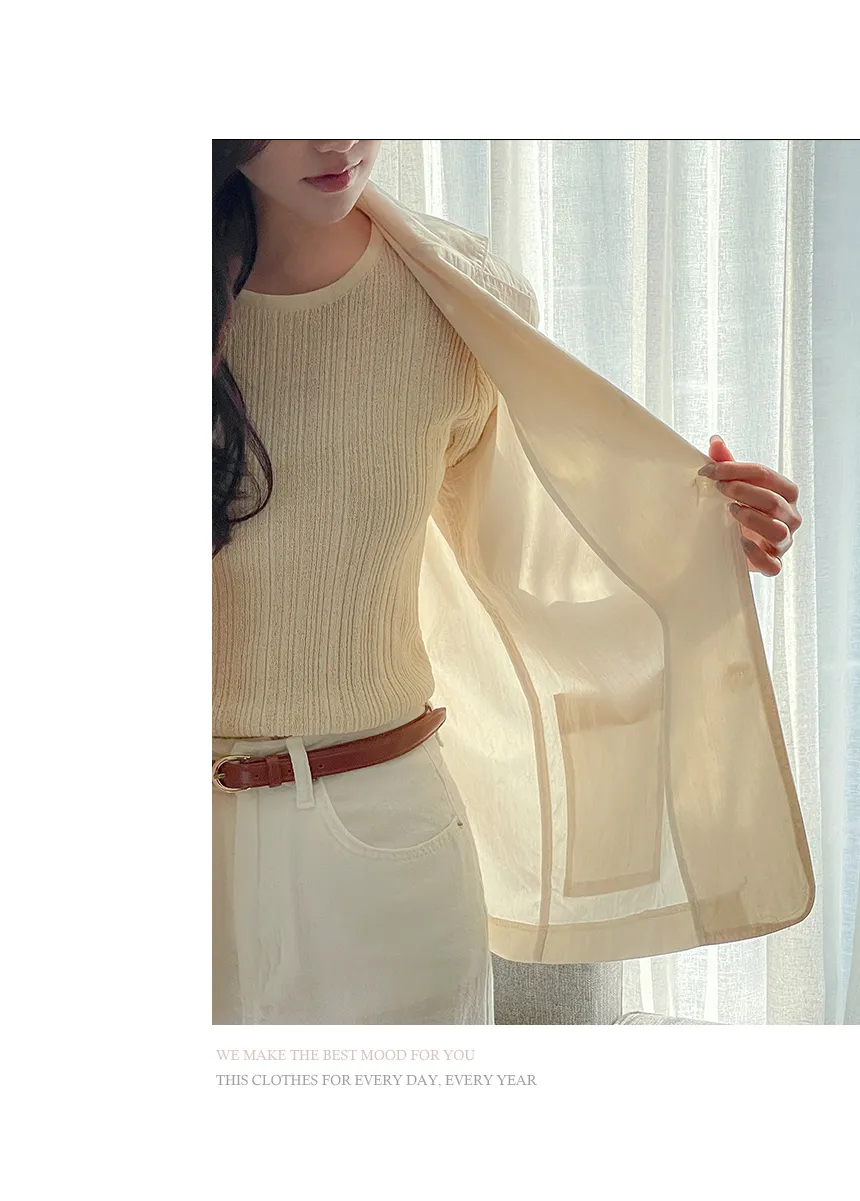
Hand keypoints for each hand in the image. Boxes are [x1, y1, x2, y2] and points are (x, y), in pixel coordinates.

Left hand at [697, 435, 801, 575]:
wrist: (739, 543)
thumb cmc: (742, 509)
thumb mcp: (735, 486)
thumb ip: (727, 464)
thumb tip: (715, 441)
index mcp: (785, 492)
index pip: (766, 475)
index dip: (736, 470)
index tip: (709, 470)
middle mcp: (790, 516)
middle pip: (774, 501)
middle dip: (744, 491)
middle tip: (719, 488)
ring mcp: (784, 541)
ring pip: (778, 531)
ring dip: (753, 519)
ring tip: (731, 511)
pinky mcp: (773, 563)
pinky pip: (772, 564)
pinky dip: (756, 555)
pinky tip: (739, 542)